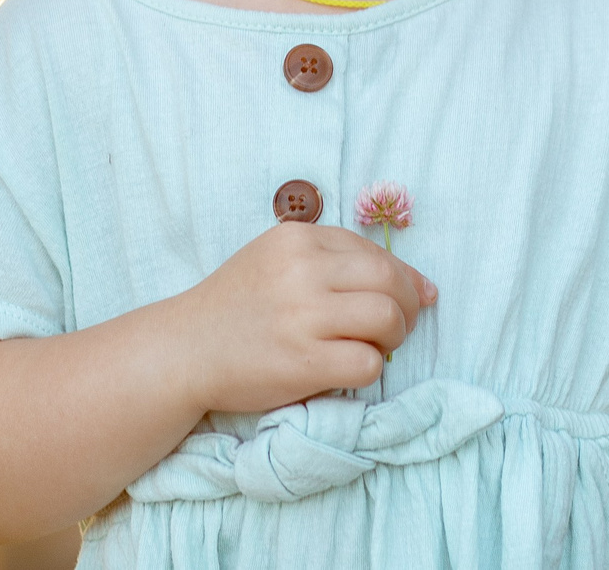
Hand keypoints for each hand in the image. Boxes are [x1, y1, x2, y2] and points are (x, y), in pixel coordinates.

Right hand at [166, 221, 437, 414]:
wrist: (185, 349)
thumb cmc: (237, 305)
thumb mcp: (277, 260)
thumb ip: (334, 261)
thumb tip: (423, 285)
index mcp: (297, 239)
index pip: (373, 251)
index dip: (402, 276)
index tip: (410, 297)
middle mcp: (301, 272)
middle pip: (388, 280)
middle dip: (407, 305)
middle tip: (398, 325)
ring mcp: (302, 317)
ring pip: (387, 318)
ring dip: (393, 336)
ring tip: (375, 345)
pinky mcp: (303, 363)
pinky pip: (368, 363)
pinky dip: (370, 368)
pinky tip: (348, 367)